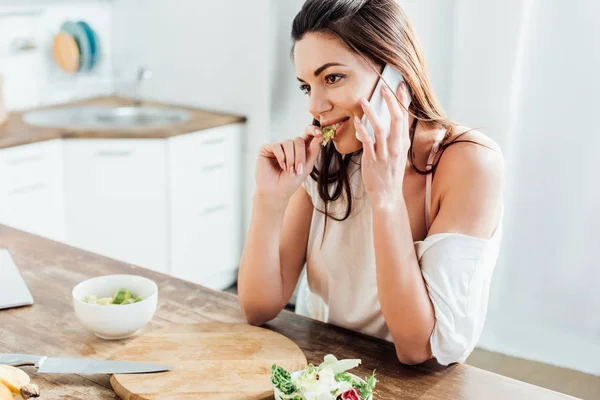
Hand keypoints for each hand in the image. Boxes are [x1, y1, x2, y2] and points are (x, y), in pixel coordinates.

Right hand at [255, 125, 321, 202]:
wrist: (276, 193)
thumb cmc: (290, 182)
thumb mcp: (306, 167)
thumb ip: (313, 152)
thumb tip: (319, 136)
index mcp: (299, 148)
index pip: (307, 134)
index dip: (313, 130)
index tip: (320, 133)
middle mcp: (288, 145)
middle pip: (298, 139)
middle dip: (300, 156)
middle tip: (298, 170)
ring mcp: (277, 146)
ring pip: (288, 142)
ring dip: (291, 159)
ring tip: (288, 171)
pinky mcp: (266, 148)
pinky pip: (277, 146)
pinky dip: (281, 157)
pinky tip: (281, 166)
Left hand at [355, 82, 410, 207]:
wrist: (387, 194)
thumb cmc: (390, 173)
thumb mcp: (396, 153)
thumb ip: (393, 137)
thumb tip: (386, 121)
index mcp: (403, 143)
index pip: (404, 117)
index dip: (402, 101)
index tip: (399, 86)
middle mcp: (396, 146)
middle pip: (396, 119)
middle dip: (390, 101)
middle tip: (383, 87)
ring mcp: (385, 153)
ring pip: (380, 128)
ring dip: (372, 112)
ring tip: (363, 100)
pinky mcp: (372, 159)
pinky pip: (367, 141)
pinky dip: (362, 129)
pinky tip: (357, 120)